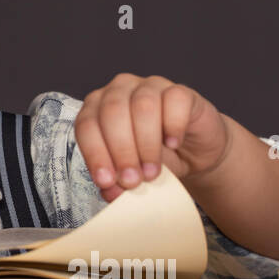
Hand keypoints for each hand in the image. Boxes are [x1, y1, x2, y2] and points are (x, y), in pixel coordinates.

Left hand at [74, 74, 230, 202]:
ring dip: (146, 143)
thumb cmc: (153, 159)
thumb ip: (117, 183)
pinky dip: (173, 125)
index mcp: (97, 108)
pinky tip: (174, 144)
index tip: (107, 180)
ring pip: (142, 106)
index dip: (95, 153)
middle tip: (132, 180)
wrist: (191, 155)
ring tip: (152, 171)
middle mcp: (119, 91)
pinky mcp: (180, 90)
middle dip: (121, 151)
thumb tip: (111, 191)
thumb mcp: (132, 175)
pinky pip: (175, 99)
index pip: (87, 125)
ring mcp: (150, 87)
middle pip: (112, 113)